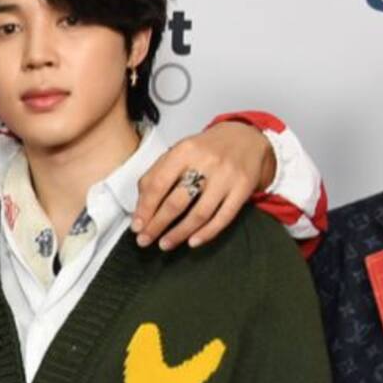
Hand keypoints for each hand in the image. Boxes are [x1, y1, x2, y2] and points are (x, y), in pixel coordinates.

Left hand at [132, 122, 276, 249]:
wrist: (246, 137)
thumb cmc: (207, 148)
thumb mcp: (179, 151)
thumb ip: (158, 173)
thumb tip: (141, 205)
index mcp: (185, 151)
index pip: (158, 184)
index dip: (145, 208)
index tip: (136, 226)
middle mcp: (207, 163)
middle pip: (177, 202)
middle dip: (157, 225)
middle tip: (145, 239)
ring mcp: (227, 177)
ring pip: (200, 214)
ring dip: (179, 234)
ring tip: (165, 244)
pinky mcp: (243, 189)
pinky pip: (223, 218)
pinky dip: (207, 233)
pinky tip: (192, 242)